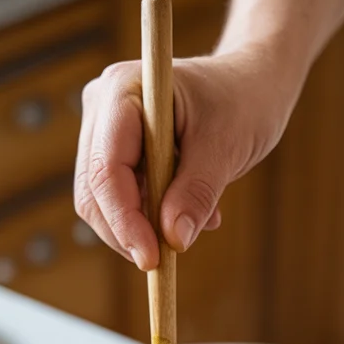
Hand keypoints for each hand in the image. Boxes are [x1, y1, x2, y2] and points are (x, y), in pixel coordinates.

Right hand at [74, 49, 293, 269]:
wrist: (250, 85)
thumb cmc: (242, 102)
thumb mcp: (227, 147)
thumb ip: (198, 192)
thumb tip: (174, 239)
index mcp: (122, 90)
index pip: (106, 168)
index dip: (124, 219)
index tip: (152, 258)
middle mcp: (102, 107)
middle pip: (94, 190)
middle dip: (127, 231)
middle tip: (169, 257)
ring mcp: (103, 130)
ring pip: (101, 202)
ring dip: (142, 227)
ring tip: (198, 219)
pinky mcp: (115, 153)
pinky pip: (118, 200)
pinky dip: (149, 219)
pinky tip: (189, 211)